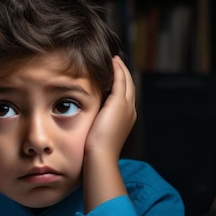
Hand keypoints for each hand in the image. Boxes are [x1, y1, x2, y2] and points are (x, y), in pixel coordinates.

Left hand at [82, 56, 136, 212]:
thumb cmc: (93, 153)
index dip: (121, 85)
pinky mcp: (119, 102)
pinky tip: (112, 60)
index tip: (113, 75)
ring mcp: (127, 107)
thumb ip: (94, 126)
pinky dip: (117, 69)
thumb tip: (85, 124)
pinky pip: (120, 79)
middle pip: (129, 86)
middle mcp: (130, 111)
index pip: (125, 97)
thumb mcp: (96, 136)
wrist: (99, 158)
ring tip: (114, 58)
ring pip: (127, 80)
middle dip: (123, 73)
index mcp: (126, 120)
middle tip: (116, 60)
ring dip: (121, 68)